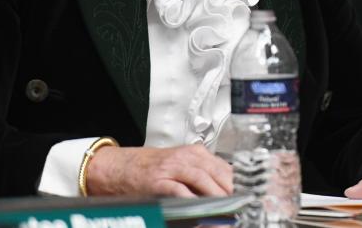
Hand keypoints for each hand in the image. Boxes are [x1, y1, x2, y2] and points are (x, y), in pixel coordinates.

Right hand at [87, 143, 232, 196]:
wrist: (115, 167)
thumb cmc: (147, 168)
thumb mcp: (178, 165)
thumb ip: (200, 174)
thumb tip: (224, 190)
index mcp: (194, 153)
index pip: (224, 167)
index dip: (237, 183)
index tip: (246, 196)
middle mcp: (186, 157)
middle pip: (218, 172)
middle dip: (231, 191)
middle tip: (240, 206)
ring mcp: (172, 168)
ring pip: (203, 179)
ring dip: (217, 195)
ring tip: (227, 209)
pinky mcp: (158, 181)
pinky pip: (180, 190)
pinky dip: (192, 200)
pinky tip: (200, 209)